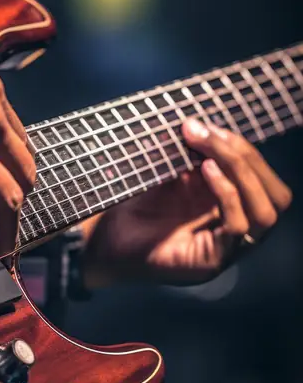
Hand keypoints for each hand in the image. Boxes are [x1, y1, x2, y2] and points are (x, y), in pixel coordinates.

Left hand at [82, 118, 292, 286]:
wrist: (105, 238)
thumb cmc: (138, 205)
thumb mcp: (174, 173)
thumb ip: (196, 155)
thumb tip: (204, 122)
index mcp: (236, 208)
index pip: (265, 180)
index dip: (247, 151)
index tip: (210, 126)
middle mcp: (240, 231)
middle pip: (276, 196)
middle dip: (249, 158)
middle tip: (210, 134)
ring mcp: (230, 249)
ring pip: (265, 212)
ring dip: (241, 173)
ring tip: (209, 152)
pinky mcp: (213, 260)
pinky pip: (238, 226)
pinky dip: (227, 194)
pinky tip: (207, 171)